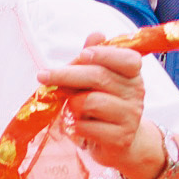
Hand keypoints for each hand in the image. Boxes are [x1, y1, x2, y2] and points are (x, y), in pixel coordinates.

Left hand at [38, 34, 163, 178]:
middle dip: (66, 74)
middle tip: (42, 76)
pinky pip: (86, 126)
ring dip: (71, 105)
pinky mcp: (120, 138)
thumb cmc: (102, 105)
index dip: (104, 54)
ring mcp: (130, 116)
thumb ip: (93, 59)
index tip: (82, 54)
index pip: (128, 58)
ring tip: (71, 109)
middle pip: (99, 77)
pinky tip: (78, 126)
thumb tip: (96, 34)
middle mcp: (136, 93)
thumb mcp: (97, 80)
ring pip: (90, 102)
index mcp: (132, 74)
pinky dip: (74, 126)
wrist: (118, 144)